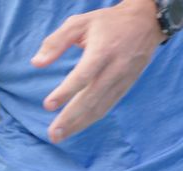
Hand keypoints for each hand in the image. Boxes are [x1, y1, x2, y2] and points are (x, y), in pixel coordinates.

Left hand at [32, 0, 165, 143]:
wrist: (146, 22)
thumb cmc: (107, 22)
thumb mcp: (80, 23)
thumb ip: (56, 41)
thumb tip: (36, 63)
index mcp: (103, 50)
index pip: (84, 75)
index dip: (66, 92)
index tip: (48, 105)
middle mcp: (116, 68)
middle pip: (92, 98)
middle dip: (71, 118)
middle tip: (53, 134)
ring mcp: (123, 80)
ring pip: (101, 107)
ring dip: (79, 124)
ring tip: (59, 136)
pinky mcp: (126, 86)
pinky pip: (107, 106)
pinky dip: (91, 119)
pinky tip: (76, 127)